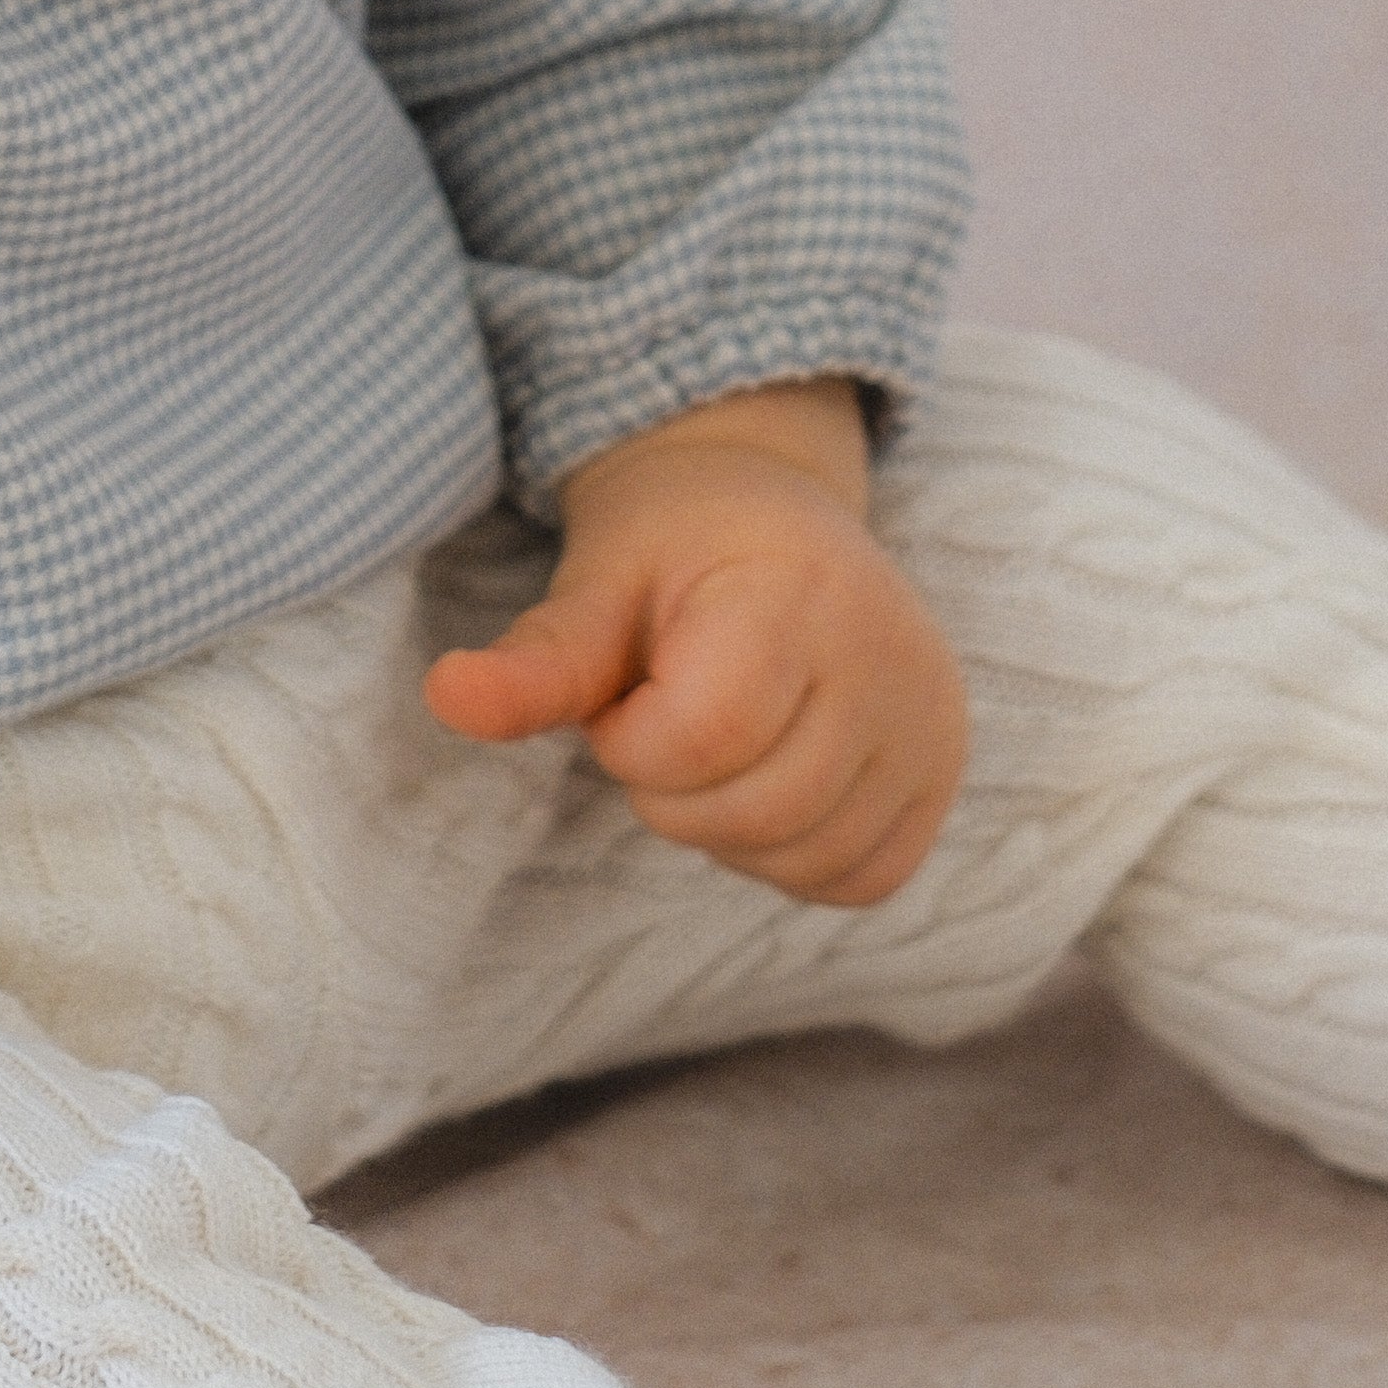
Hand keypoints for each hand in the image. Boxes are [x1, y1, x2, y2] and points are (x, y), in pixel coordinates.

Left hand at [422, 379, 966, 905]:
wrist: (769, 510)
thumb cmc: (670, 549)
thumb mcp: (594, 584)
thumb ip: (536, 659)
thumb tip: (445, 698)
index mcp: (798, 589)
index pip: (706, 736)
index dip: (636, 742)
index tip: (628, 694)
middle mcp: (890, 655)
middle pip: (758, 810)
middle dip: (675, 790)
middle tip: (666, 718)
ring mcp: (930, 718)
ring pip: (809, 857)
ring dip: (729, 830)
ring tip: (717, 743)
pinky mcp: (942, 770)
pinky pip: (860, 877)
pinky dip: (794, 857)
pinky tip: (765, 782)